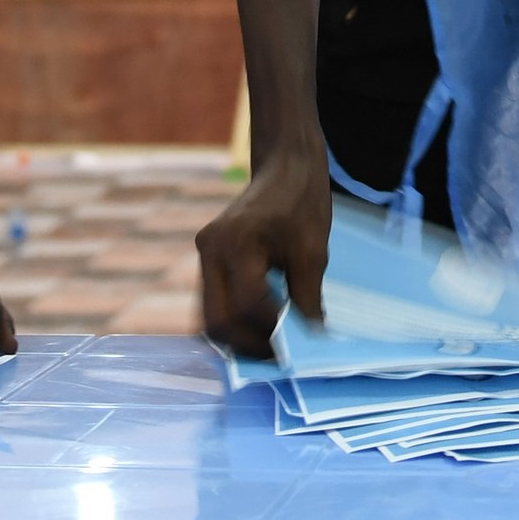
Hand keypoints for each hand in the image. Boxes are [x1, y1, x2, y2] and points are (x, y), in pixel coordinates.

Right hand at [196, 151, 329, 355]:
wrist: (285, 163)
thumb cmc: (303, 199)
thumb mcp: (313, 251)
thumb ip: (306, 300)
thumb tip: (309, 345)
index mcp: (235, 242)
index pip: (249, 305)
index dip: (274, 333)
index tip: (300, 347)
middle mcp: (209, 249)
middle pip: (218, 321)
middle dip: (250, 345)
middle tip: (282, 356)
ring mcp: (204, 254)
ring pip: (210, 318)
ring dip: (239, 339)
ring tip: (272, 346)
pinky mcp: (208, 259)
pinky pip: (214, 303)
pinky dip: (234, 322)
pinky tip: (261, 327)